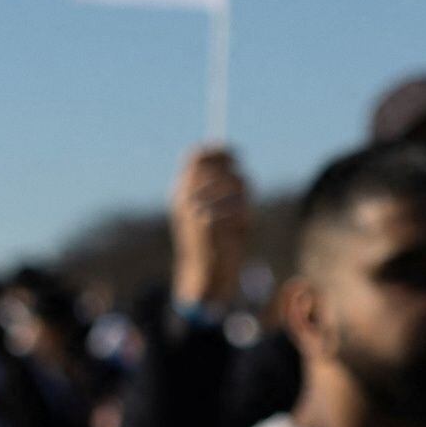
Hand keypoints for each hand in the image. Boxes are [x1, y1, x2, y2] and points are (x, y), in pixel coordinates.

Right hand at [169, 144, 253, 312]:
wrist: (206, 274)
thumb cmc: (211, 240)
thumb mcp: (205, 208)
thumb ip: (212, 182)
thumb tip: (227, 153)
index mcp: (180, 193)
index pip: (196, 157)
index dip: (216, 151)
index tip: (233, 153)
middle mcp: (186, 197)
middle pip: (221, 167)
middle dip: (236, 175)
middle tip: (244, 186)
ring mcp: (198, 209)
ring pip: (235, 184)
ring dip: (244, 197)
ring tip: (240, 215)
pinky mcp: (214, 223)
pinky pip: (240, 207)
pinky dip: (245, 216)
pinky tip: (240, 229)